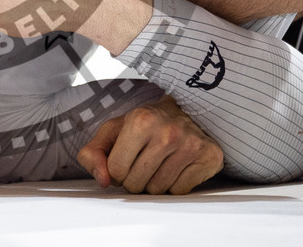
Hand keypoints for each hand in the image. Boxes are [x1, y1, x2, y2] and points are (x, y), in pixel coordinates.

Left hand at [77, 95, 223, 194]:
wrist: (186, 111)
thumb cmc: (145, 123)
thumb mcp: (113, 130)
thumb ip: (93, 153)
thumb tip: (102, 181)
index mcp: (141, 120)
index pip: (116, 171)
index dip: (117, 170)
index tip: (125, 158)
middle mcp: (168, 132)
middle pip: (136, 184)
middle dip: (134, 178)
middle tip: (142, 160)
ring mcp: (191, 145)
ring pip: (158, 190)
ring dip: (153, 182)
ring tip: (159, 162)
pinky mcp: (209, 158)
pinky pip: (180, 191)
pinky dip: (174, 184)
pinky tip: (176, 165)